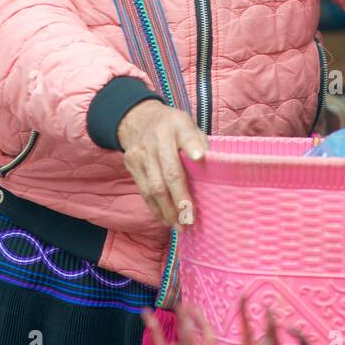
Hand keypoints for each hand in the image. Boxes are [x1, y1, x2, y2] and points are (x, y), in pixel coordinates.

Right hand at [117, 101, 208, 225]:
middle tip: (190, 220)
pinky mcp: (131, 165)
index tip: (200, 157)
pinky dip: (154, 208)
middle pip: (169, 173)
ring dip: (167, 210)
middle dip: (180, 200)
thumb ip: (199, 143)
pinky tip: (164, 219)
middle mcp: (157, 140)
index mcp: (176, 126)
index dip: (192, 147)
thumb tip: (213, 165)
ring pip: (153, 187)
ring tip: (179, 226)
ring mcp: (141, 154)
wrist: (137, 119)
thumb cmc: (171, 127)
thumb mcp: (188, 125)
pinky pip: (143, 191)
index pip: (186, 136)